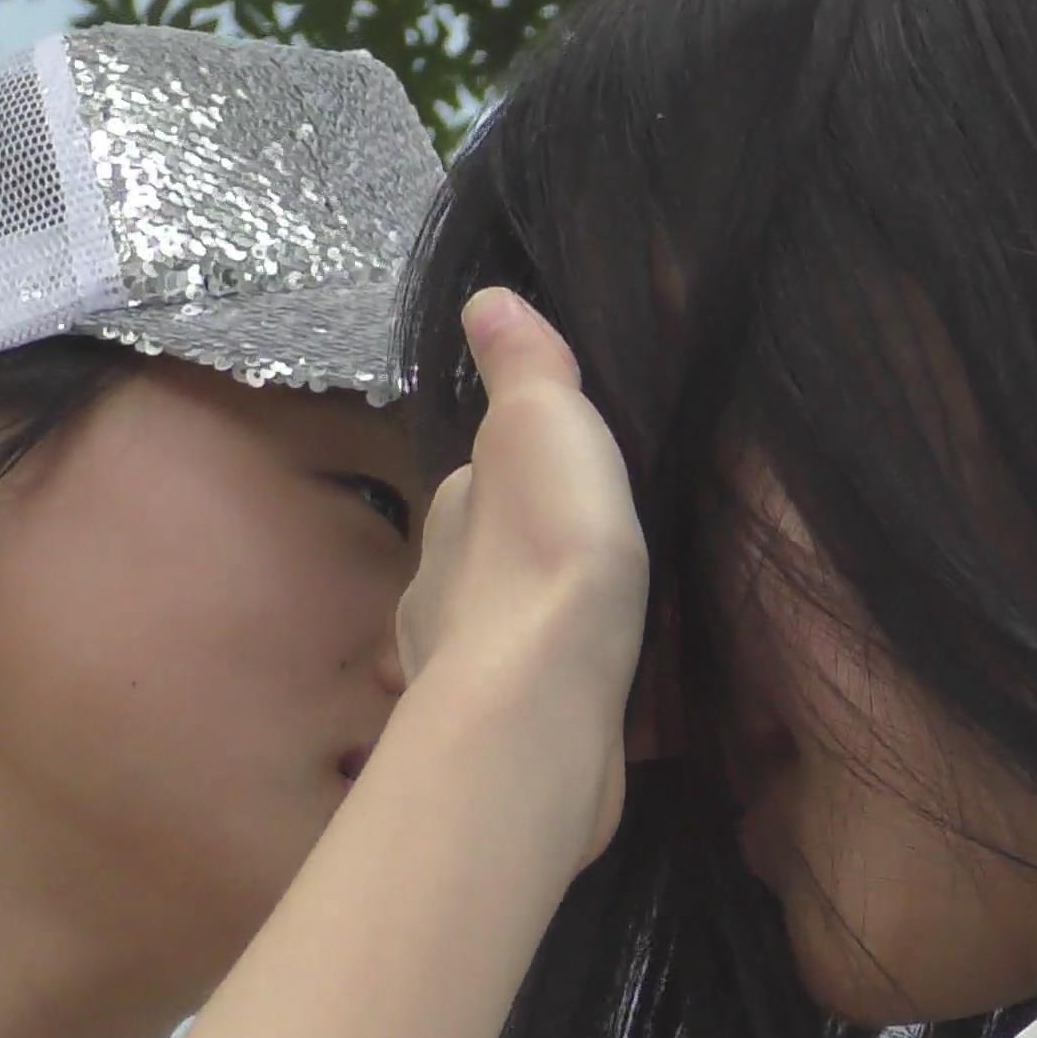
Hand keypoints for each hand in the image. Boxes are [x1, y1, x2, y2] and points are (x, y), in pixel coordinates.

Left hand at [389, 288, 649, 866]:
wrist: (543, 702)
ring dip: (534, 633)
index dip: (518, 477)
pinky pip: (528, 702)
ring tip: (597, 632)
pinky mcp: (504, 740)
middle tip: (593, 558)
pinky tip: (590, 701)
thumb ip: (523, 367)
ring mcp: (463, 672)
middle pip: (487, 561)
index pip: (479, 482)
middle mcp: (439, 590)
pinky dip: (551, 695)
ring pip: (501, 636)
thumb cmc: (546, 548)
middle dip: (525, 560)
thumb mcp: (543, 423)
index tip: (566, 478)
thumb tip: (484, 297)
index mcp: (452, 512)